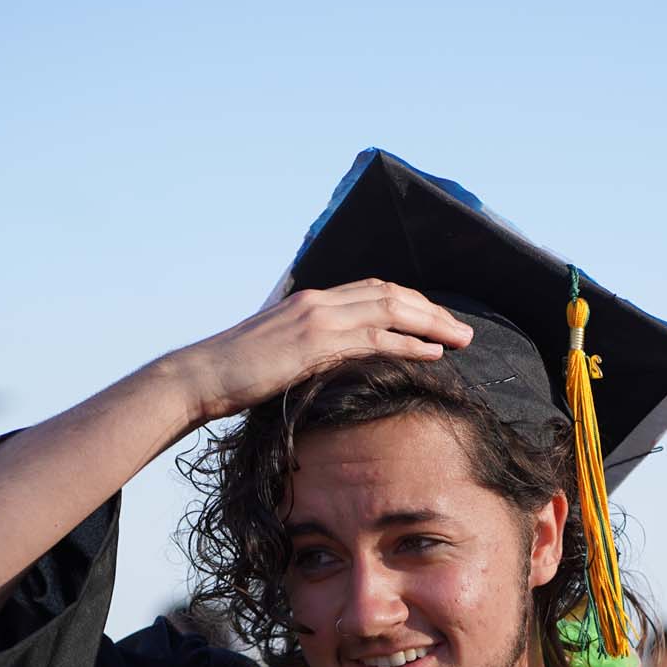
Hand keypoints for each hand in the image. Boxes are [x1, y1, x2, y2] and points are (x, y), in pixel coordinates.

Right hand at [171, 280, 473, 424]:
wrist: (204, 375)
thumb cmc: (235, 374)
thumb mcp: (277, 354)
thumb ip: (306, 351)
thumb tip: (326, 367)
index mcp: (311, 301)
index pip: (372, 290)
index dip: (410, 302)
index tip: (435, 320)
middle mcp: (320, 301)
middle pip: (391, 294)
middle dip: (432, 310)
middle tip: (463, 330)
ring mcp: (319, 319)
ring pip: (391, 310)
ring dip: (432, 324)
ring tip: (461, 340)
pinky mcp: (318, 344)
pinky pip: (376, 339)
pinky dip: (410, 344)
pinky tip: (434, 354)